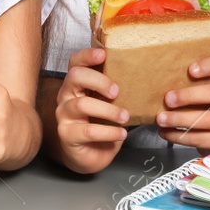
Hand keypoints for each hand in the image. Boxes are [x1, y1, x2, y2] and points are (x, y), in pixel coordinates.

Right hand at [53, 47, 127, 173]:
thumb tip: (144, 77)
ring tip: (125, 117)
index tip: (103, 54)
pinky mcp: (67, 134)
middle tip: (117, 91)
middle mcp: (66, 96)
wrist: (89, 155)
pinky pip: (88, 131)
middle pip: (75, 76)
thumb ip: (116, 91)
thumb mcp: (109, 104)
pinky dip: (109, 132)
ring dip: (108, 110)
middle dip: (99, 80)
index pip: (75, 63)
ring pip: (82, 104)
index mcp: (77, 84)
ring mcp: (64, 115)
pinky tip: (121, 134)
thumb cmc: (100, 125)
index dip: (87, 56)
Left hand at [157, 55, 209, 150]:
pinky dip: (180, 137)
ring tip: (161, 119)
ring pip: (207, 120)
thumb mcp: (208, 87)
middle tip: (168, 100)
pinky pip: (202, 139)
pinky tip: (167, 132)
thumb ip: (192, 82)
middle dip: (188, 96)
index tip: (190, 70)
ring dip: (180, 120)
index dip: (209, 66)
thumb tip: (161, 79)